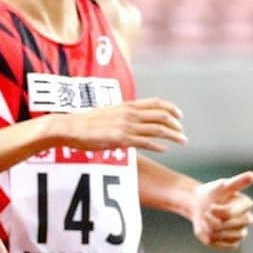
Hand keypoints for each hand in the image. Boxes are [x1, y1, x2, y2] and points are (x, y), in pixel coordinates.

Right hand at [61, 98, 185, 153]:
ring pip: (158, 130)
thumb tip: (132, 119)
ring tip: (182, 141)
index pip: (156, 103)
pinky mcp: (121, 139)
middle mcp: (129, 114)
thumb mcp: (108, 112)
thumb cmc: (86, 122)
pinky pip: (146, 142)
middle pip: (162, 116)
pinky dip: (158, 146)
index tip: (179, 116)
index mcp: (127, 105)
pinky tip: (165, 150)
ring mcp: (126, 126)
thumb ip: (122, 114)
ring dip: (173, 136)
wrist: (71, 127)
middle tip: (182, 133)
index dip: (172, 109)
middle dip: (176, 125)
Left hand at [190, 171, 252, 247]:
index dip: (214, 211)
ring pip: (221, 235)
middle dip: (209, 219)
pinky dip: (210, 238)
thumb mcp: (222, 186)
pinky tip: (208, 229)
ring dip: (207, 228)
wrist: (200, 204)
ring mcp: (240, 232)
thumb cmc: (212, 193)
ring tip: (205, 220)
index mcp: (246, 205)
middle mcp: (247, 219)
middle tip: (205, 212)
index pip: (228, 214)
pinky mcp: (233, 243)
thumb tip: (252, 175)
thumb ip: (237, 182)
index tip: (210, 206)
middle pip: (223, 225)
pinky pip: (220, 244)